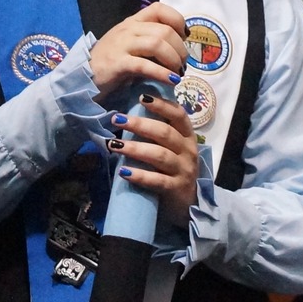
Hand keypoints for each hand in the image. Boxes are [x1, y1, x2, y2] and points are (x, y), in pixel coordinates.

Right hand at [89, 2, 187, 98]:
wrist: (83, 77)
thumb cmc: (111, 62)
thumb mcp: (130, 45)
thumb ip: (150, 41)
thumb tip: (177, 45)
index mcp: (132, 22)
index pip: (159, 8)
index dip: (177, 20)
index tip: (185, 36)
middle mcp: (128, 29)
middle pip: (164, 30)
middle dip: (180, 48)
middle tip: (183, 64)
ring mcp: (121, 45)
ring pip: (157, 44)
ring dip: (174, 59)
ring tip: (178, 73)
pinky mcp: (117, 63)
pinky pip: (145, 65)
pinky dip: (162, 74)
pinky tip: (171, 81)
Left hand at [110, 91, 200, 221]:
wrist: (188, 204)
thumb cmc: (173, 170)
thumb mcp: (171, 149)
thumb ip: (158, 132)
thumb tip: (130, 112)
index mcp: (187, 136)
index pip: (178, 114)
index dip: (162, 105)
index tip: (142, 96)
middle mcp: (188, 150)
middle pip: (165, 132)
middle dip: (140, 124)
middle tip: (117, 118)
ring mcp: (184, 170)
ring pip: (160, 155)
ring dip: (135, 148)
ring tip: (113, 144)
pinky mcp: (177, 188)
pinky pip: (157, 180)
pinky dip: (140, 175)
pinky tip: (123, 172)